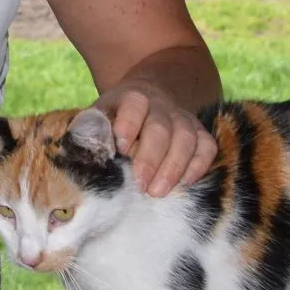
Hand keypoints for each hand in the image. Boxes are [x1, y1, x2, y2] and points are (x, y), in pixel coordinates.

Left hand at [97, 83, 215, 197]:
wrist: (148, 97)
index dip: (129, 123)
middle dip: (151, 158)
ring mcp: (183, 119)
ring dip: (174, 167)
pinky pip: (207, 147)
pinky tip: (185, 183)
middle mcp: (161, 106)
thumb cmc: (115, 118)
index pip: (134, 104)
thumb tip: (82, 152)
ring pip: (186, 138)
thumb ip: (91, 132)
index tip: (121, 148)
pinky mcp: (199, 133)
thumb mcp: (99, 117)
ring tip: (157, 192)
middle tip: (140, 184)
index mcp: (132, 97)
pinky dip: (198, 165)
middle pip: (161, 128)